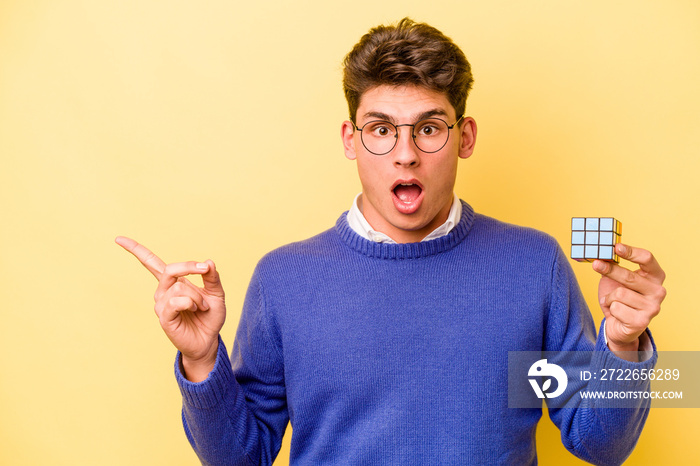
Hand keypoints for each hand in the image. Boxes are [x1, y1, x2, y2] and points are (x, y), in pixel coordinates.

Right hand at [115, 236, 225, 380]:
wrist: (208, 339)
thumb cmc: (209, 316)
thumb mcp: (216, 292)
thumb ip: (212, 276)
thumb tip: (208, 262)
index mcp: (172, 282)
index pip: (150, 263)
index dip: (135, 250)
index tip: (118, 239)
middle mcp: (163, 291)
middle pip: (170, 269)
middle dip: (190, 267)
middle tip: (205, 270)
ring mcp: (161, 304)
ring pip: (180, 287)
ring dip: (197, 296)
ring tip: (201, 307)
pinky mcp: (164, 317)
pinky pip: (176, 301)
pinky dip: (190, 303)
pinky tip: (194, 310)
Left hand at [593, 243, 665, 354]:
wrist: (619, 325)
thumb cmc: (619, 297)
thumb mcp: (616, 278)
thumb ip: (613, 265)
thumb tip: (601, 251)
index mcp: (656, 276)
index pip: (647, 258)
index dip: (631, 252)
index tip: (616, 247)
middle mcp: (659, 291)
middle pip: (630, 276)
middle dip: (610, 270)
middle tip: (596, 264)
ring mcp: (653, 308)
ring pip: (620, 294)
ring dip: (609, 297)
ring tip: (613, 302)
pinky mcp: (642, 322)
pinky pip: (616, 308)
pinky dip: (610, 309)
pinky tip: (617, 313)